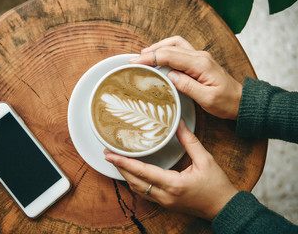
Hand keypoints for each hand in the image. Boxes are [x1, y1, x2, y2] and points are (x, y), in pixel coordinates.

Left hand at [104, 121, 237, 220]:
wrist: (223, 208)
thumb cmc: (217, 186)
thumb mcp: (206, 160)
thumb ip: (190, 141)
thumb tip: (179, 124)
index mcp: (173, 184)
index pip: (142, 172)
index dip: (124, 162)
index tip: (110, 154)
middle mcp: (164, 195)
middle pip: (134, 181)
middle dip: (119, 167)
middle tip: (108, 154)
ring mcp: (164, 202)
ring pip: (137, 189)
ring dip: (125, 175)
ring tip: (116, 161)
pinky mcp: (165, 204)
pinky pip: (144, 194)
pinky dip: (134, 183)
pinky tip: (131, 174)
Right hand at [130, 36, 242, 119]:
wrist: (241, 101)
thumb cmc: (226, 102)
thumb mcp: (207, 99)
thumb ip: (187, 86)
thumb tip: (170, 76)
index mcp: (200, 64)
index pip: (171, 55)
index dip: (151, 58)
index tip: (136, 62)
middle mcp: (200, 56)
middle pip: (170, 47)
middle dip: (150, 52)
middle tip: (135, 59)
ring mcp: (200, 57)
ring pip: (175, 44)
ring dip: (159, 47)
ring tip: (144, 55)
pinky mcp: (199, 61)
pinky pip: (180, 49)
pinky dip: (167, 50)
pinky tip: (159, 56)